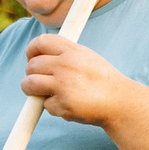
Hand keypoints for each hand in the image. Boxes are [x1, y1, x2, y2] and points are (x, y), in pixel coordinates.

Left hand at [22, 34, 139, 126]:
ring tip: (41, 93)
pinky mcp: (62, 105)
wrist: (119, 102)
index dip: (31, 50)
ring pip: (29, 84)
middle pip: (32, 65)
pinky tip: (67, 105)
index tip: (31, 58)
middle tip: (39, 81)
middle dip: (31, 74)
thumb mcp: (86, 56)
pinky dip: (52, 107)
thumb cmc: (101, 80)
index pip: (40, 42)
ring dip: (30, 90)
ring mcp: (63, 85)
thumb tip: (37, 56)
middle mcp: (65, 65)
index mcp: (72, 51)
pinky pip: (45, 105)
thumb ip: (64, 53)